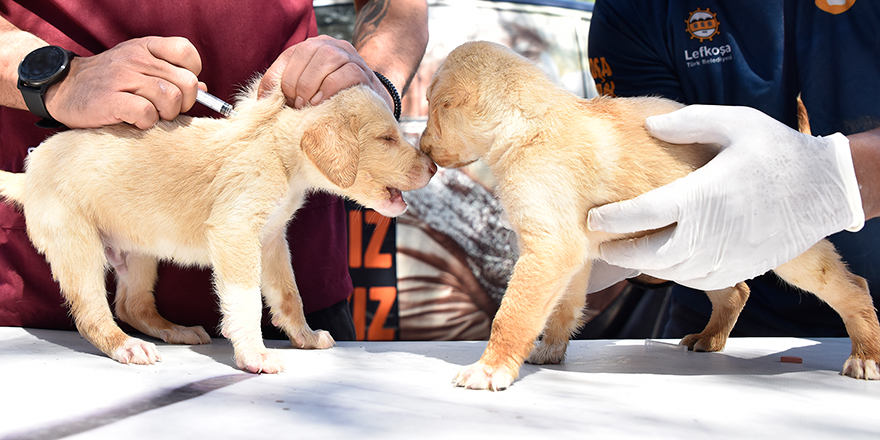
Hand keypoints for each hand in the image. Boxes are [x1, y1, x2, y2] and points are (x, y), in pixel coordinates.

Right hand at [44, 36, 201, 128]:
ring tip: (151, 116)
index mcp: (146, 47)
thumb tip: (205, 90)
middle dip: (184, 103)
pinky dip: (147, 124)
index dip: (192, 74)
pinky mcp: (110, 99)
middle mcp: (136, 58)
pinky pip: (147, 113)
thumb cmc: (109, 83)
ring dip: (166, 115)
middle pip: (187, 82)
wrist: (63, 88)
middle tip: (167, 110)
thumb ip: (171, 76)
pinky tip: (136, 122)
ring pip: (171, 98)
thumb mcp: (140, 69)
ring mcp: (122, 77)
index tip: (179, 88)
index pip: (186, 51)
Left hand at [258, 35, 391, 109]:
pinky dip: (331, 89)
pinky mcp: (365, 73)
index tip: (281, 101)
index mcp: (313, 48)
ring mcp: (351, 57)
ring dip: (312, 84)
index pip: (290, 55)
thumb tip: (261, 102)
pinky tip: (323, 103)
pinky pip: (347, 73)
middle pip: (307, 52)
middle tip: (296, 106)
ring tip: (308, 105)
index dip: (281, 79)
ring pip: (328, 58)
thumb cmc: (331, 101)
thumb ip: (285, 92)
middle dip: (296, 82)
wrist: (370, 106)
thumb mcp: (305, 94)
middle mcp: (332, 46)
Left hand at [587, 105, 863, 289]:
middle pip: (651, 254)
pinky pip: (696, 281)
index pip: (644, 213)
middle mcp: (712, 232)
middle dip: (620, 252)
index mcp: (703, 195)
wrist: (825, 188)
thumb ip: (687, 122)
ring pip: (672, 272)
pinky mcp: (741, 269)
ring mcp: (727, 256)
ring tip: (626, 253)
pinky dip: (674, 274)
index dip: (612, 219)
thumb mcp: (734, 122)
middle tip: (600, 245)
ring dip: (645, 265)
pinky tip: (664, 262)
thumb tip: (648, 125)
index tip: (592, 218)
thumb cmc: (777, 150)